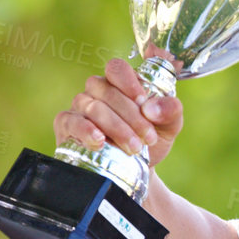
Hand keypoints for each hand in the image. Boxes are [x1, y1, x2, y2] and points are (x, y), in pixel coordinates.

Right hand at [54, 57, 183, 168]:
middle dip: (131, 116)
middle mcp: (97, 91)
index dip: (128, 83)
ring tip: (135, 148)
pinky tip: (99, 141)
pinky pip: (70, 121)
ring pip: (93, 108)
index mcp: (121, 84)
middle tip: (148, 138)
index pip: (117, 69)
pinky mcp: (67, 126)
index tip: (143, 104)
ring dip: (116, 128)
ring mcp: (80, 107)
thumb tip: (152, 109)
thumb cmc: (150, 140)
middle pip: (107, 91)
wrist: (139, 170)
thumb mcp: (169, 126)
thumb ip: (171, 111)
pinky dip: (85, 130)